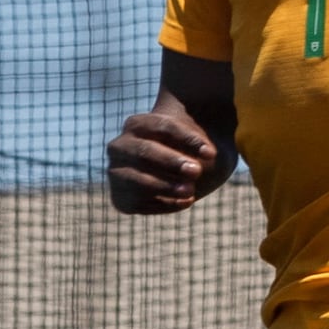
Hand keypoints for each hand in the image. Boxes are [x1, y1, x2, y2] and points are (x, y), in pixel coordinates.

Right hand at [106, 96, 229, 213]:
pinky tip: (187, 202)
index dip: (187, 139)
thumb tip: (200, 160)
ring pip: (136, 180)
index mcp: (137, 124)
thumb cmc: (186, 148)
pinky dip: (164, 204)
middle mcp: (120, 147)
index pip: (162, 126)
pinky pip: (138, 202)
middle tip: (196, 171)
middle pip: (144, 152)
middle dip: (171, 162)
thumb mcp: (195, 138)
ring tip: (190, 191)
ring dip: (165, 186)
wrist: (175, 171)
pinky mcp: (120, 198)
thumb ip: (198, 142)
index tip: (211, 153)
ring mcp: (117, 173)